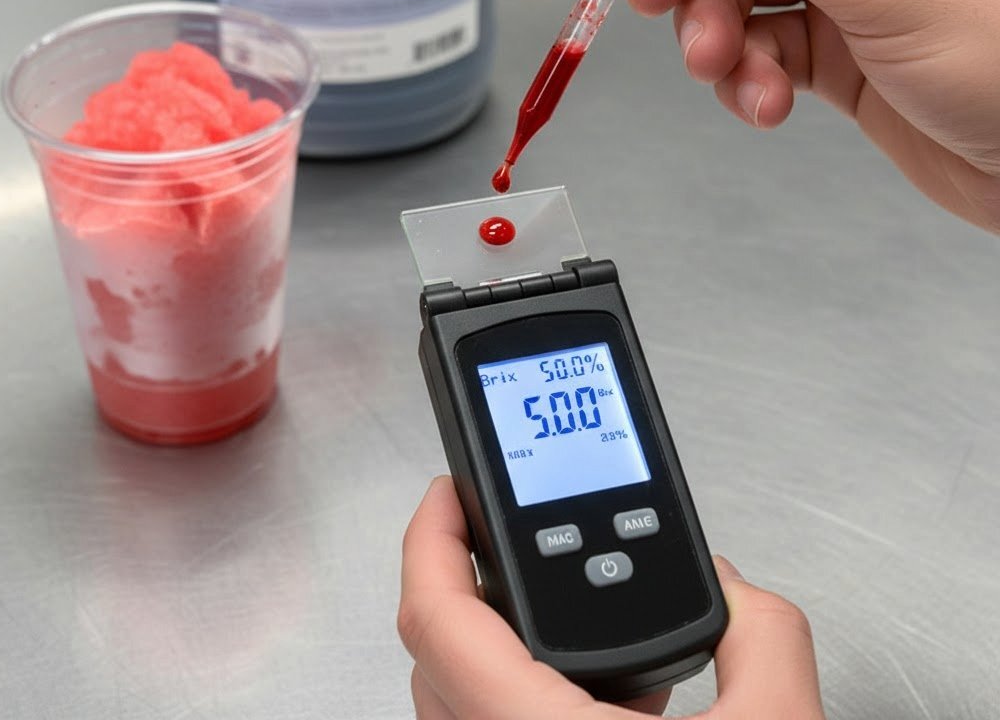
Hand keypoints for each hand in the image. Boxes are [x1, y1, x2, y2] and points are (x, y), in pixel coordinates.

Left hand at [398, 477, 824, 717]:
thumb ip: (764, 640)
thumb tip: (733, 588)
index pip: (433, 618)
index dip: (428, 539)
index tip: (451, 493)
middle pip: (436, 653)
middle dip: (470, 582)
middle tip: (511, 542)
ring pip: (457, 700)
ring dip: (497, 642)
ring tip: (565, 616)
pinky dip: (523, 693)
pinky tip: (602, 701)